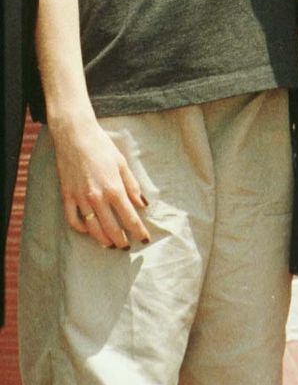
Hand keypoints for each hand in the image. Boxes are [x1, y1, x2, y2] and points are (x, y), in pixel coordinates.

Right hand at [51, 116, 150, 248]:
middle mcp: (97, 197)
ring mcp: (80, 198)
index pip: (130, 217)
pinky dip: (80, 228)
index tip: (144, 240)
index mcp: (115, 189)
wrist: (75, 137)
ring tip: (110, 244)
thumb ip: (133, 186)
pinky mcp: (66, 196)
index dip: (138, 231)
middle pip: (111, 227)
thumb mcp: (123, 165)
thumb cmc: (103, 148)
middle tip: (127, 247)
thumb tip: (142, 204)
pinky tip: (88, 230)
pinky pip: (72, 219)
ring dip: (102, 239)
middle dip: (121, 240)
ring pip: (92, 227)